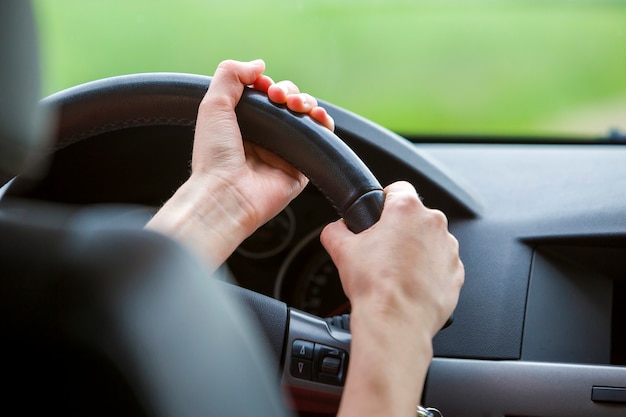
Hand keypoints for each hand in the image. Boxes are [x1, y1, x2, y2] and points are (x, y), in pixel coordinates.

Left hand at [146, 59, 333, 268]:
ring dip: (306, 103)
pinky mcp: (302, 167)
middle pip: (289, 103)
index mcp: (243, 124)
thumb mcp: (213, 104)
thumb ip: (231, 75)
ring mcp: (285, 151)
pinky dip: (324, 124)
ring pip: (306, 118)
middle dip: (288, 91)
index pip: (265, 95)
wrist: (226, 193)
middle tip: (277, 97)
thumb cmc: (214, 156)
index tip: (262, 86)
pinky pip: (320, 141)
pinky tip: (317, 116)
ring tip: (296, 105)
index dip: (268, 84)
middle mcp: (265, 137)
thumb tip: (259, 64)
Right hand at [321, 181, 463, 416]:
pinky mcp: (457, 272)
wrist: (396, 322)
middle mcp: (433, 224)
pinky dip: (428, 272)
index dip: (384, 202)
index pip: (397, 189)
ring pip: (429, 241)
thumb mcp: (341, 250)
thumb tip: (336, 229)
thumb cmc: (375, 287)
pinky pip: (441, 265)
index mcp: (407, 210)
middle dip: (399, 230)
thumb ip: (336, 230)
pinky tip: (410, 285)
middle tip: (381, 251)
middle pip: (414, 217)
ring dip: (415, 251)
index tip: (378, 216)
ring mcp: (449, 249)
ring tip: (396, 272)